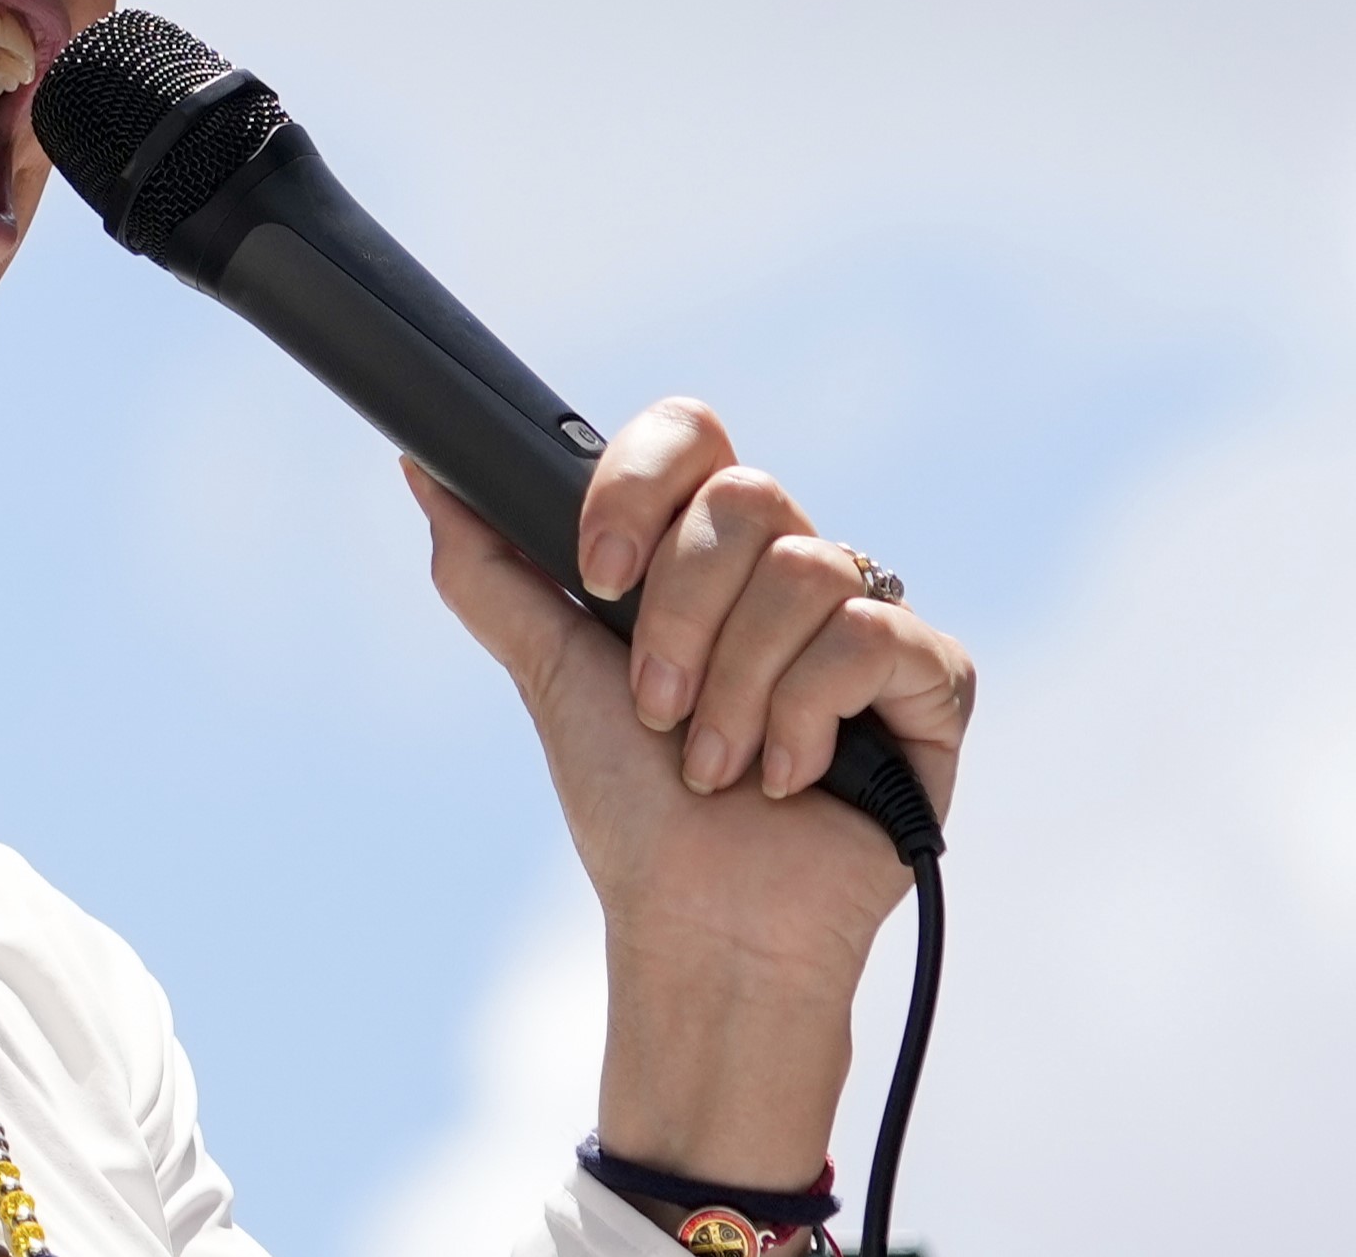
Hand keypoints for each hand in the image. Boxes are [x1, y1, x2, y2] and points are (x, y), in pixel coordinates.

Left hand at [409, 401, 975, 1191]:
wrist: (701, 919)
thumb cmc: (633, 806)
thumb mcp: (548, 672)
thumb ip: (489, 571)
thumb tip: (424, 470)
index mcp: (705, 553)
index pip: (689, 436)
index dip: (637, 489)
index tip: (595, 578)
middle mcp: (791, 570)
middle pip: (747, 496)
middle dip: (679, 615)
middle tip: (657, 706)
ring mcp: (867, 621)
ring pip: (805, 570)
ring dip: (736, 685)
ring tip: (714, 763)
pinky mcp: (931, 682)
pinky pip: (870, 637)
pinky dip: (804, 715)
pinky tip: (789, 777)